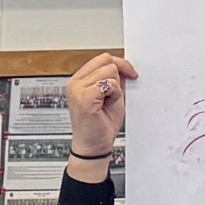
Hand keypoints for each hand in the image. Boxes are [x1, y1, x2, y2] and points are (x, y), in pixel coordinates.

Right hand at [66, 53, 135, 167]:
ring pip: (109, 71)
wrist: (93, 145)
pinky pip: (110, 84)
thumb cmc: (99, 124)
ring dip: (115, 87)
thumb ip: (113, 79)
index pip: (102, 58)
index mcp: (78, 81)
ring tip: (108, 101)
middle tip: (117, 92)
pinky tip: (106, 105)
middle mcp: (75, 83)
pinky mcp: (84, 97)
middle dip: (118, 74)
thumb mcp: (109, 96)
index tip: (130, 74)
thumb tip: (123, 66)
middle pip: (106, 60)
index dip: (120, 64)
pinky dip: (114, 94)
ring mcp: (77, 89)